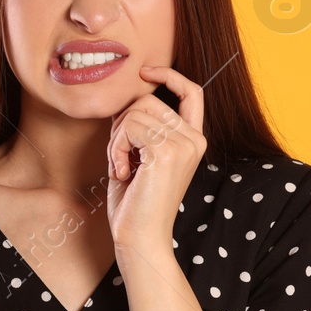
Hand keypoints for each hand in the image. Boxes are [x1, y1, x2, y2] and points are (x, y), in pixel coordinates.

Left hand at [105, 65, 206, 255]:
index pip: (191, 92)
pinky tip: (123, 172)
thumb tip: (128, 97)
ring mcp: (183, 144)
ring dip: (116, 139)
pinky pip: (128, 127)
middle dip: (122, 124)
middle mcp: (194, 140)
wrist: (140, 238)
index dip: (169, 75)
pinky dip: (116, 147)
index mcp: (193, 140)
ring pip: (135, 112)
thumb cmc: (136, 202)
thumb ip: (143, 126)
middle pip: (148, 100)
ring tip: (122, 168)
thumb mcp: (142, 156)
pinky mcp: (166, 152)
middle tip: (120, 157)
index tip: (145, 72)